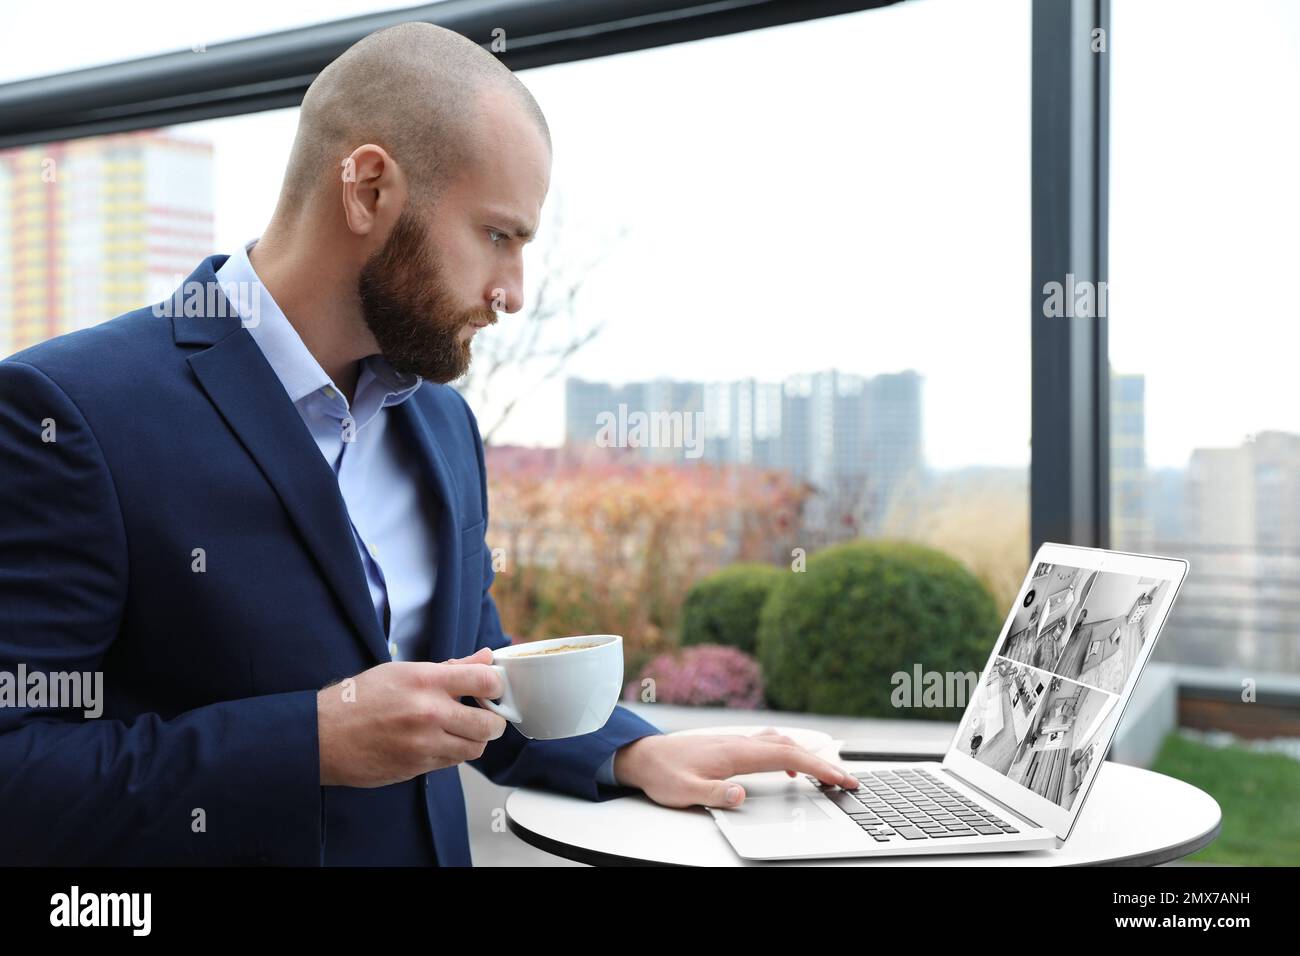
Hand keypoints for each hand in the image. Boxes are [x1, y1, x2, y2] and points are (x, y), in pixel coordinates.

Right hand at [316, 648, 507, 787]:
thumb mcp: (403, 671)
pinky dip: (454, 752)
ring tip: (462, 729)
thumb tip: (484, 657)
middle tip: (487, 714)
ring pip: (475, 748)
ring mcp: (423, 744)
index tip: (493, 687)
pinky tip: (440, 741)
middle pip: (490, 724)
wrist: (324, 736)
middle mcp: (428, 713)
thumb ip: (450, 667)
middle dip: (494, 720)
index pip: (484, 681)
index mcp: (425, 681)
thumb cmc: (360, 699)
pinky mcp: (417, 767)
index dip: (497, 685)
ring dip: (475, 739)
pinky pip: (453, 762)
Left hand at [613, 727, 858, 808]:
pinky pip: (769, 744)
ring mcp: (737, 741)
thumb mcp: (685, 793)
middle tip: (847, 780)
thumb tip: (741, 794)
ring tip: (826, 774)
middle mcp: (740, 742)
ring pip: (782, 743)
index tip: (841, 779)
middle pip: (792, 748)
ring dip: (807, 756)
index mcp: (736, 754)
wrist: (644, 756)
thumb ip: (715, 794)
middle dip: (823, 763)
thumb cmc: (664, 775)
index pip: (788, 758)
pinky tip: (789, 768)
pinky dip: (788, 752)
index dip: (818, 768)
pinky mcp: (731, 745)